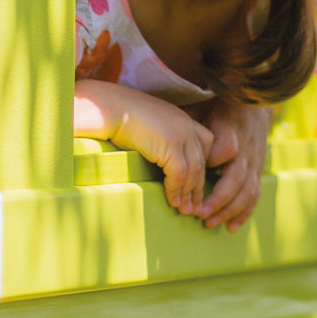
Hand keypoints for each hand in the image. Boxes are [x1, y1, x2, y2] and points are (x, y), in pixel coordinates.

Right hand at [74, 79, 214, 214]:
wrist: (111, 108)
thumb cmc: (123, 117)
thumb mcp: (151, 126)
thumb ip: (162, 139)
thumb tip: (161, 160)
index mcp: (183, 119)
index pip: (205, 143)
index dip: (202, 164)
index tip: (195, 183)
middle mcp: (187, 125)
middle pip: (201, 160)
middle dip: (198, 186)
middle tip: (194, 206)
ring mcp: (181, 134)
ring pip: (193, 170)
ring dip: (188, 193)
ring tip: (184, 210)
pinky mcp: (171, 145)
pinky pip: (179, 174)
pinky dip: (176, 190)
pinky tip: (172, 202)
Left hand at [196, 101, 272, 232]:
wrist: (254, 103)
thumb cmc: (219, 106)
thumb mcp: (203, 106)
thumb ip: (188, 119)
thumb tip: (161, 128)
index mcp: (230, 129)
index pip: (225, 148)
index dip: (212, 161)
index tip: (194, 173)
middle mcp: (245, 148)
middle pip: (236, 177)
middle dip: (218, 199)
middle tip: (199, 214)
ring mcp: (254, 161)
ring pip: (247, 190)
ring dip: (229, 210)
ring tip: (209, 223)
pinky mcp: (257, 170)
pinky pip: (254, 194)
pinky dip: (244, 213)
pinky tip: (231, 228)